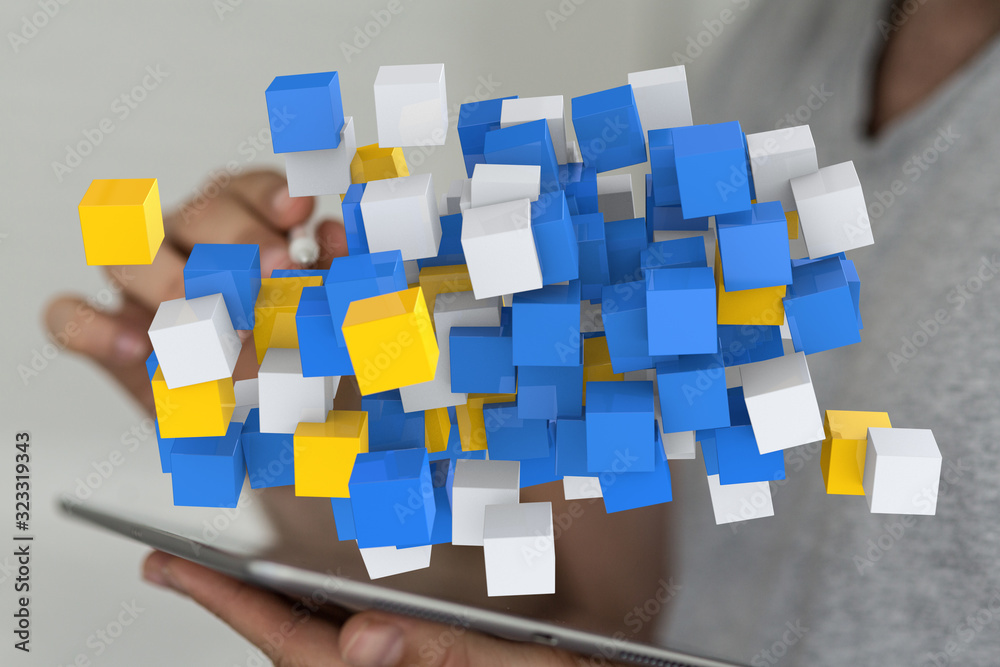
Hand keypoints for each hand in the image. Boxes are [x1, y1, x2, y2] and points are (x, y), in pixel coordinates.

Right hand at [45, 170, 346, 411]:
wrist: (283, 436)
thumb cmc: (309, 370)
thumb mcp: (336, 325)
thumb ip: (338, 279)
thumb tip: (337, 238)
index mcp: (250, 233)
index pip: (248, 191)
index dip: (269, 195)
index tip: (298, 214)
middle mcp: (191, 249)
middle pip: (195, 213)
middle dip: (237, 238)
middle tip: (279, 272)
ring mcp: (145, 293)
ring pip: (125, 250)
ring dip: (170, 278)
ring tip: (215, 321)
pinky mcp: (113, 342)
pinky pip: (70, 318)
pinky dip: (93, 326)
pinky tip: (138, 348)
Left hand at [142, 550, 606, 666]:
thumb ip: (445, 657)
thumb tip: (362, 637)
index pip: (297, 647)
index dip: (230, 603)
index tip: (171, 565)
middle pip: (294, 645)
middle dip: (234, 600)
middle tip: (176, 564)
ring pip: (322, 645)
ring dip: (274, 606)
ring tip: (229, 574)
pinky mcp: (433, 664)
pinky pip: (362, 642)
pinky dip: (324, 613)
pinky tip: (321, 596)